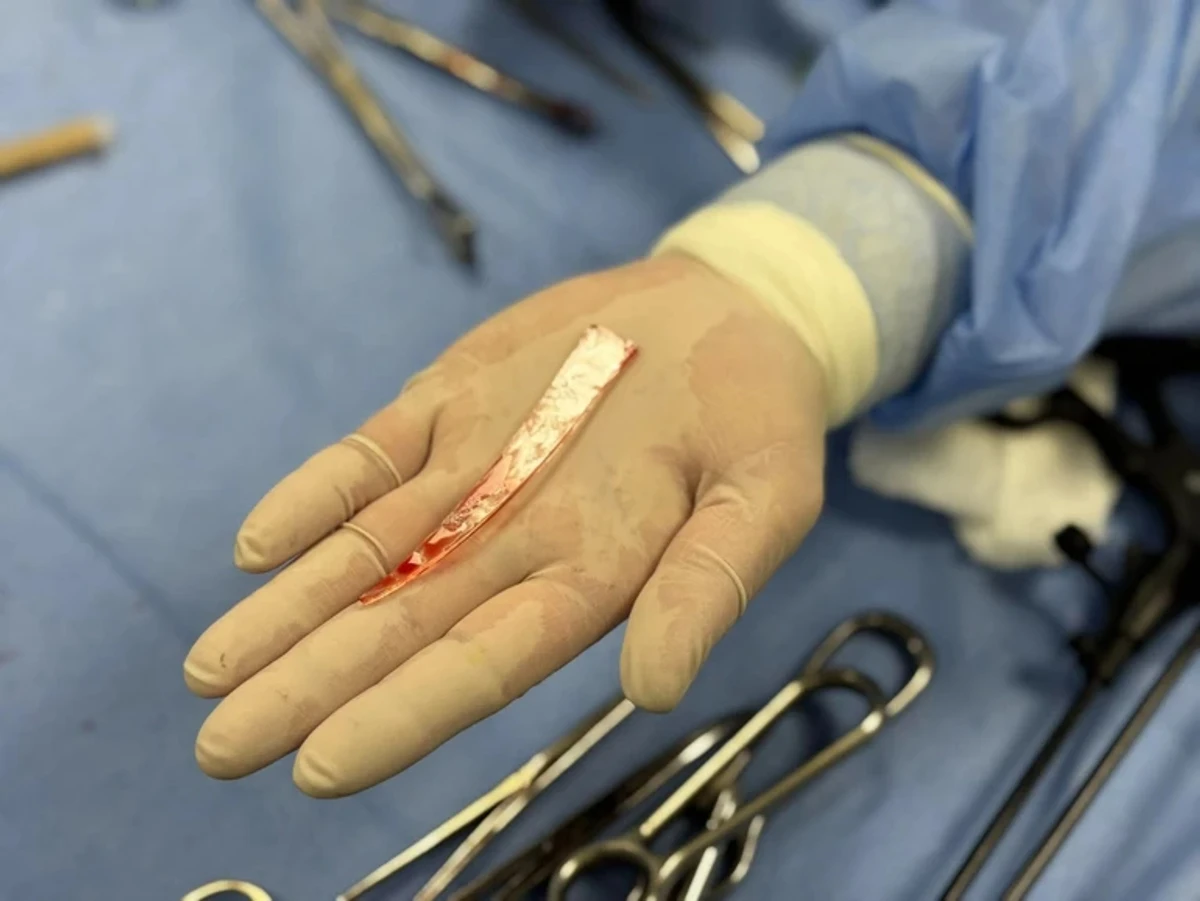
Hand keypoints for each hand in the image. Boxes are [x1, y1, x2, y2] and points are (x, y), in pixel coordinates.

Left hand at [184, 254, 826, 796]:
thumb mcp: (765, 493)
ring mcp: (474, 468)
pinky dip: (316, 495)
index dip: (406, 712)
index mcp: (596, 572)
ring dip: (288, 610)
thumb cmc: (758, 412)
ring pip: (368, 551)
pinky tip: (259, 545)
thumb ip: (710, 584)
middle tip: (221, 750)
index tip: (322, 766)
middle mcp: (517, 535)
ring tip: (209, 673)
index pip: (488, 659)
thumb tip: (656, 687)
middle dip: (310, 685)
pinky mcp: (450, 403)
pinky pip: (371, 458)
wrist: (725, 311)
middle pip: (401, 620)